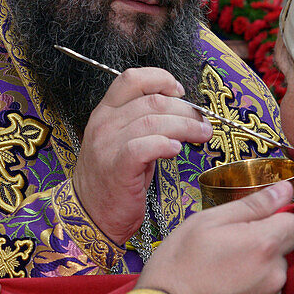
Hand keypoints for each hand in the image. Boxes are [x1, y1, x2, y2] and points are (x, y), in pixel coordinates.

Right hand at [72, 67, 212, 244]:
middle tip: (202, 122)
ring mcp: (107, 145)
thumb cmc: (114, 178)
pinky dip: (165, 144)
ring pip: (154, 122)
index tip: (180, 92)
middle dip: (185, 109)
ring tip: (201, 135)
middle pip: (152, 101)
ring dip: (185, 126)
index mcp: (105, 111)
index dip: (161, 79)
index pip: (132, 78)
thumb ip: (144, 121)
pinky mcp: (116, 168)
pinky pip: (144, 147)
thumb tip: (182, 109)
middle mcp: (104, 123)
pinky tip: (177, 149)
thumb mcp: (124, 141)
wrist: (90, 214)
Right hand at [138, 181, 293, 293]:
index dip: (278, 223)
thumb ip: (251, 205)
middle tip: (225, 257)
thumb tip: (284, 188)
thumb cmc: (177, 267)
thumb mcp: (205, 223)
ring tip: (222, 284)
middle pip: (281, 256)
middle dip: (261, 253)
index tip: (255, 228)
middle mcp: (275, 277)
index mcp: (263, 245)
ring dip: (256, 279)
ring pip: (272, 283)